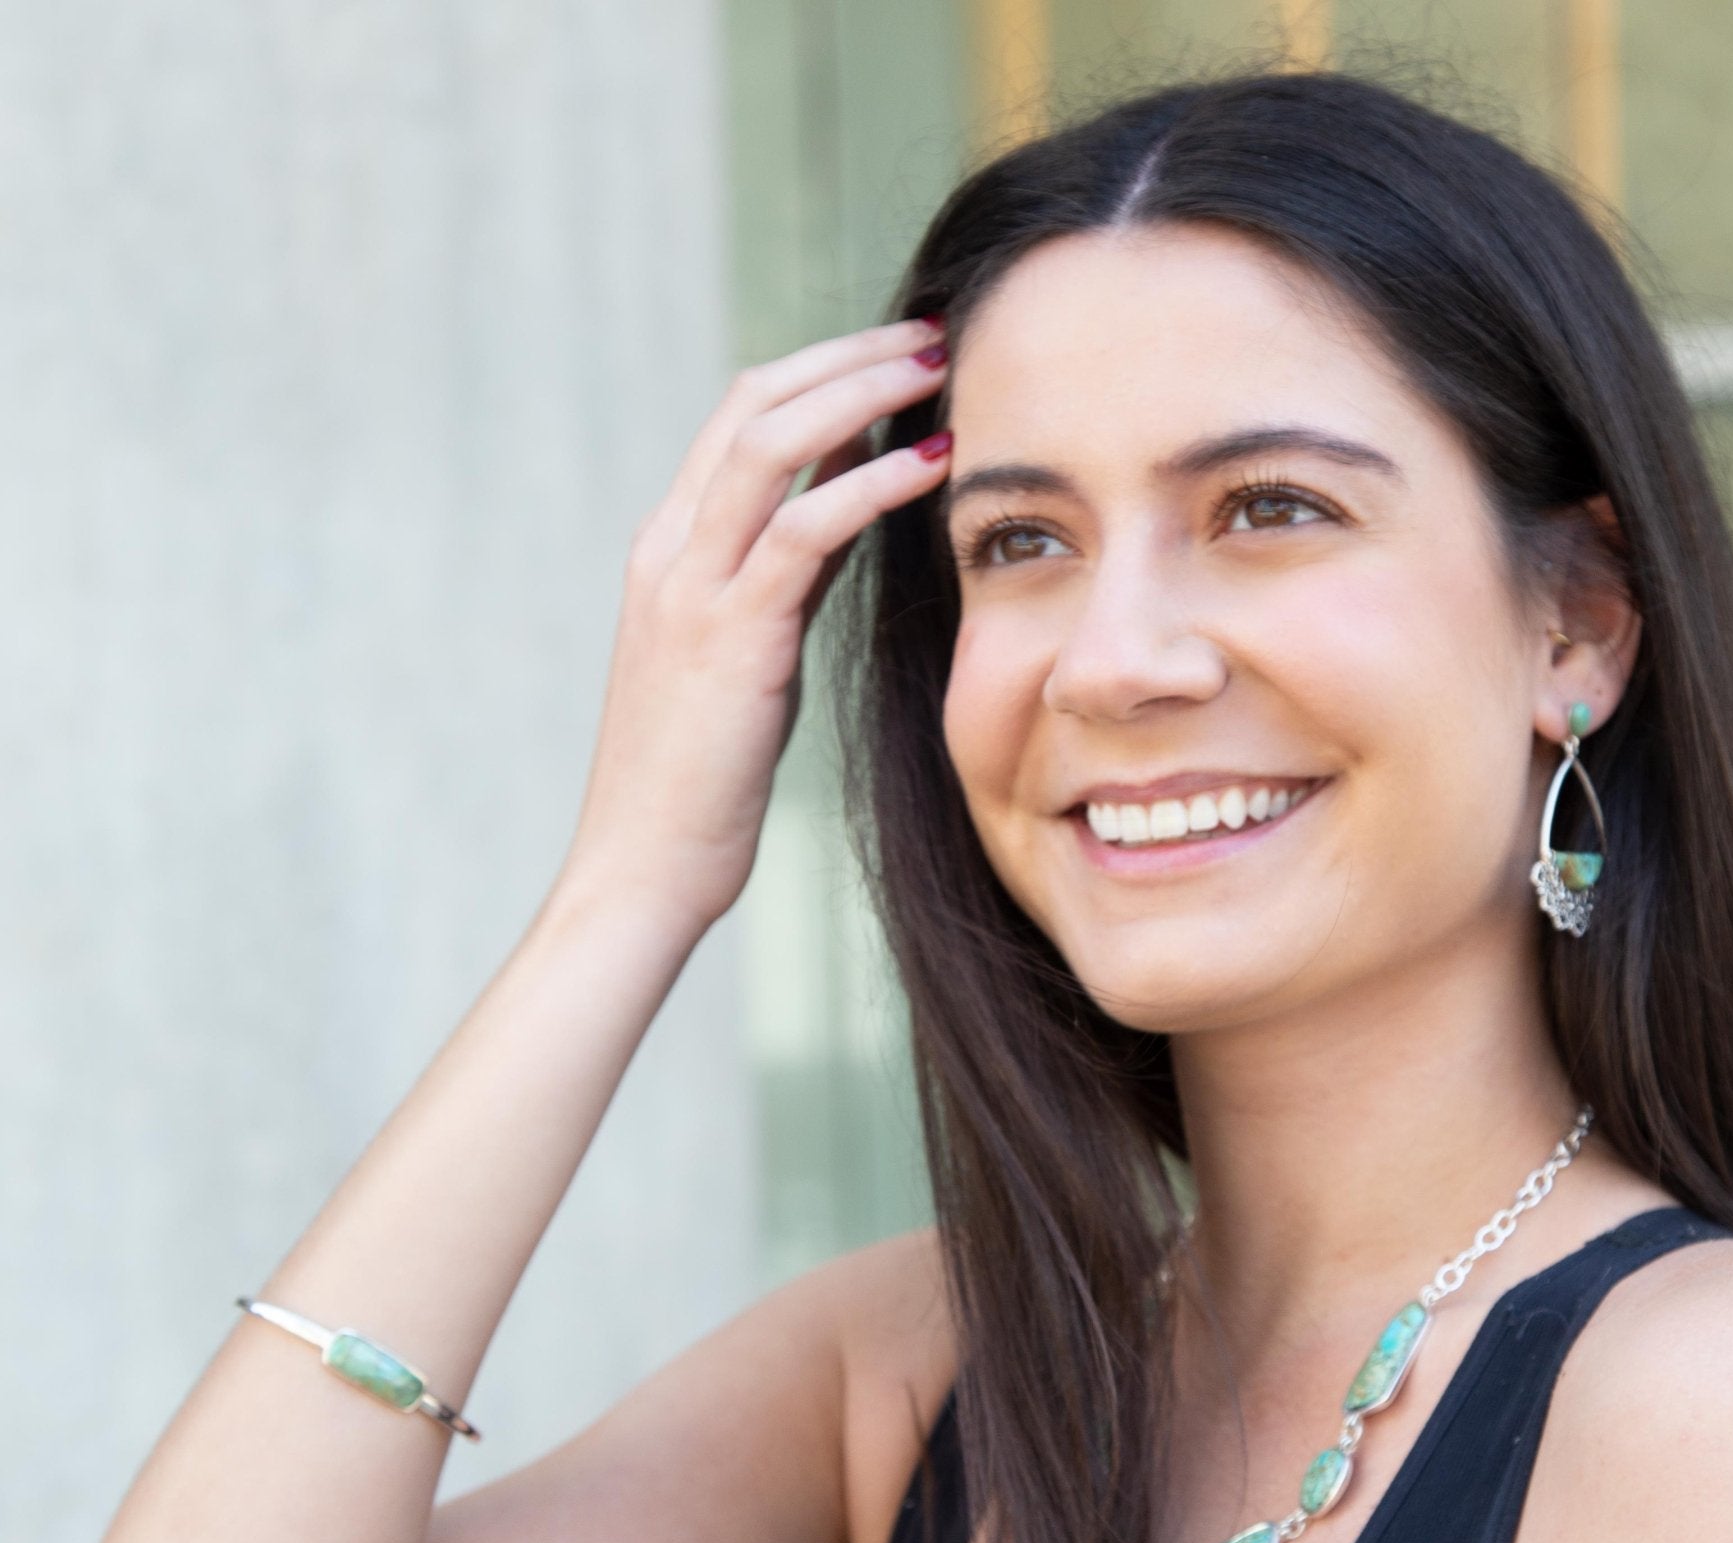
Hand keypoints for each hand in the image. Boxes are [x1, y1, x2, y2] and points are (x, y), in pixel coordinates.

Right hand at [560, 316, 951, 930]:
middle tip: (928, 335)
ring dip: (859, 392)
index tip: (895, 355)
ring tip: (936, 370)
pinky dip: (870, 483)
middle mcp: (670, 549)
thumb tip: (842, 512)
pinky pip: (803, 530)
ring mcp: (690, 586)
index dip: (820, 371)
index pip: (739, 419)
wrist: (644, 864)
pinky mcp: (729, 635)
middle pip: (752, 402)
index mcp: (669, 549)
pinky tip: (932, 464)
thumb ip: (780, 578)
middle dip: (845, 356)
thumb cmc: (699, 780)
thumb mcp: (743, 657)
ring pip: (769, 442)